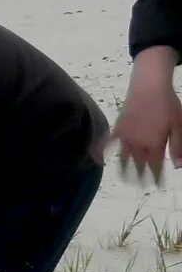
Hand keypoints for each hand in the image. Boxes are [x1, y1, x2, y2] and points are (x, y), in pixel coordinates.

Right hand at [108, 47, 181, 182]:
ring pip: (123, 158)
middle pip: (139, 165)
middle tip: (142, 186)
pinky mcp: (117, 128)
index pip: (155, 166)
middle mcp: (138, 143)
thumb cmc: (168, 104)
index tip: (158, 185)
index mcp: (155, 144)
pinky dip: (100, 152)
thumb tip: (178, 166)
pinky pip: (106, 143)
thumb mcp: (180, 125)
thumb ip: (178, 146)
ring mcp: (126, 137)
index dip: (156, 177)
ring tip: (125, 179)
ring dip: (123, 170)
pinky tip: (97, 160)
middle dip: (140, 177)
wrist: (150, 86)